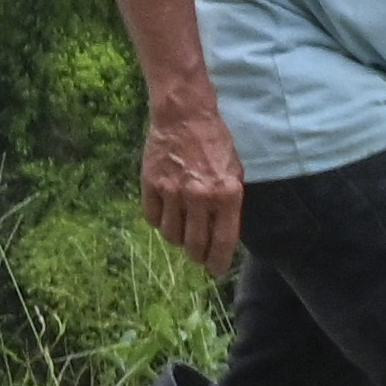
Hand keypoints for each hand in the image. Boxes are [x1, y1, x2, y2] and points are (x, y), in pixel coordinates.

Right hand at [137, 98, 244, 274]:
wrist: (184, 116)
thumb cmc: (215, 142)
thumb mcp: (235, 172)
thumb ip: (229, 203)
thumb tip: (221, 232)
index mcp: (226, 195)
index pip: (222, 241)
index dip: (218, 261)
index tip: (215, 269)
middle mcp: (199, 197)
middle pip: (195, 244)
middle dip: (197, 255)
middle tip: (197, 256)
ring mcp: (172, 192)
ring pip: (171, 235)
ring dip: (178, 239)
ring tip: (182, 233)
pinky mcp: (151, 185)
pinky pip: (152, 218)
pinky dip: (159, 221)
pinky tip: (165, 215)